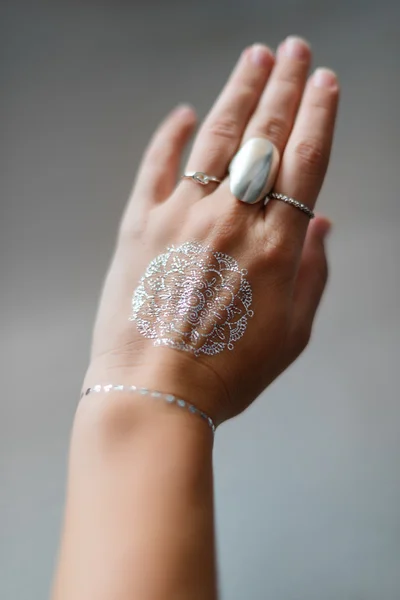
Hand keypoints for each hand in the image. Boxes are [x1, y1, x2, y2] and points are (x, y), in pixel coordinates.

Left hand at [85, 38, 338, 424]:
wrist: (155, 390)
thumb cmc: (226, 371)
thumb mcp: (292, 333)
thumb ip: (312, 273)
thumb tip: (321, 226)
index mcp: (276, 244)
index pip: (305, 161)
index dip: (318, 115)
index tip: (325, 84)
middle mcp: (232, 217)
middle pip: (265, 136)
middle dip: (284, 86)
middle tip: (295, 51)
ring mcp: (182, 214)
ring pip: (217, 137)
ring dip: (239, 92)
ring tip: (254, 59)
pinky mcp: (140, 223)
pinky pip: (157, 165)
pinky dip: (170, 135)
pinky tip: (183, 113)